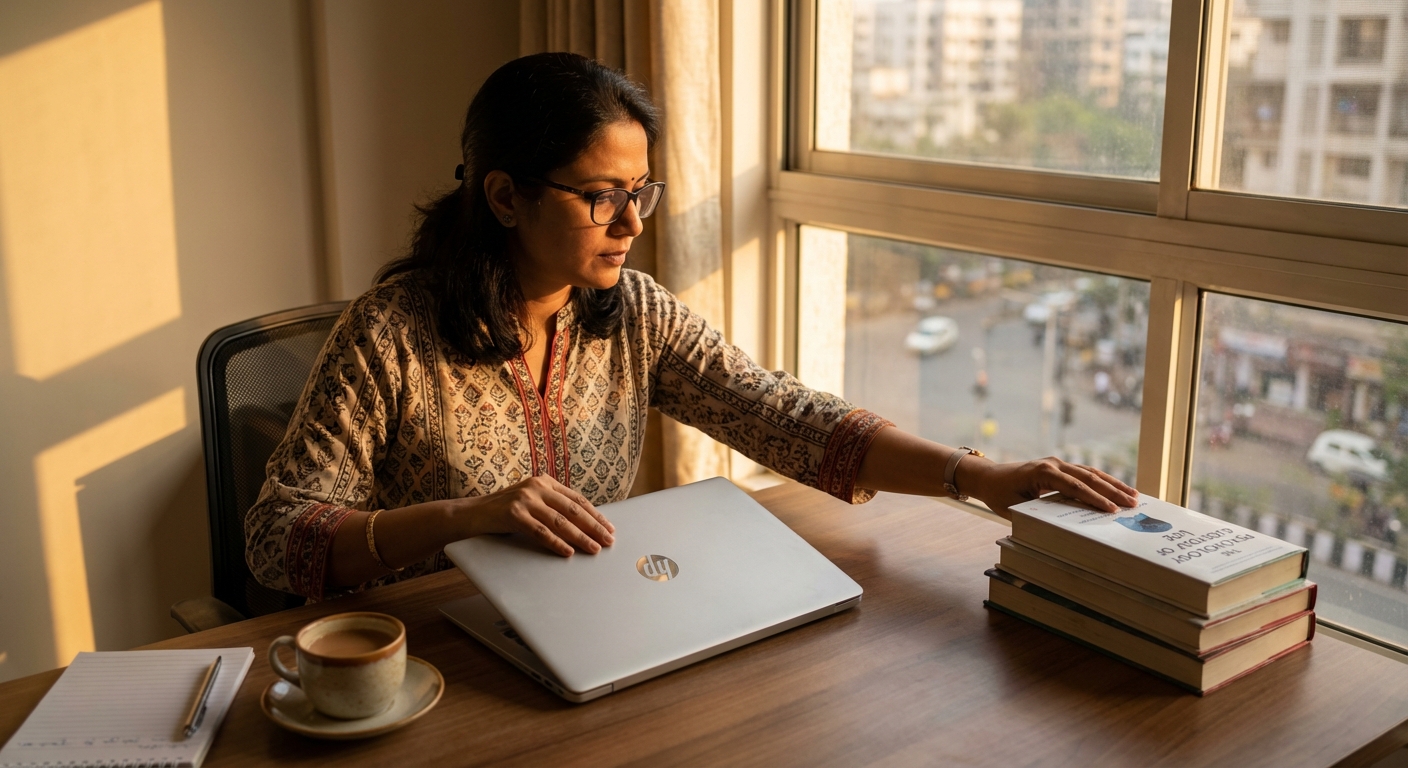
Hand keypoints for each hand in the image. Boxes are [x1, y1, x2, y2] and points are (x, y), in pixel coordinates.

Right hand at [456, 475, 615, 555]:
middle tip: (609, 540)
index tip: (609, 527)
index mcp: (544, 481)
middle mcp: (536, 486)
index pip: (576, 499)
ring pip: (560, 522)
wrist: (471, 514)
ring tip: (594, 548)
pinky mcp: (513, 514)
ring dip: (580, 537)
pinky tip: (568, 552)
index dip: (595, 514)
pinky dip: (556, 543)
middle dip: (594, 526)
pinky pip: (540, 532)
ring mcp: (524, 499)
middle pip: (573, 510)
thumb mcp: (530, 502)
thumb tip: (583, 525)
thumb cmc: (504, 512)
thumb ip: (551, 507)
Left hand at [958, 456, 1138, 518]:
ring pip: (1091, 472)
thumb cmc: (999, 495)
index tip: (1112, 510)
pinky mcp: (1060, 466)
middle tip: (1132, 504)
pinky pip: (1085, 473)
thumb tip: (1061, 530)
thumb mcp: (1015, 509)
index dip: (1095, 498)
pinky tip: (1118, 489)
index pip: (1074, 486)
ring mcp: (1057, 463)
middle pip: (1088, 477)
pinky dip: (1103, 481)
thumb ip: (1038, 516)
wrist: (988, 477)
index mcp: (1042, 471)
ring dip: (1113, 484)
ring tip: (1134, 495)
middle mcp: (1053, 463)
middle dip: (1112, 491)